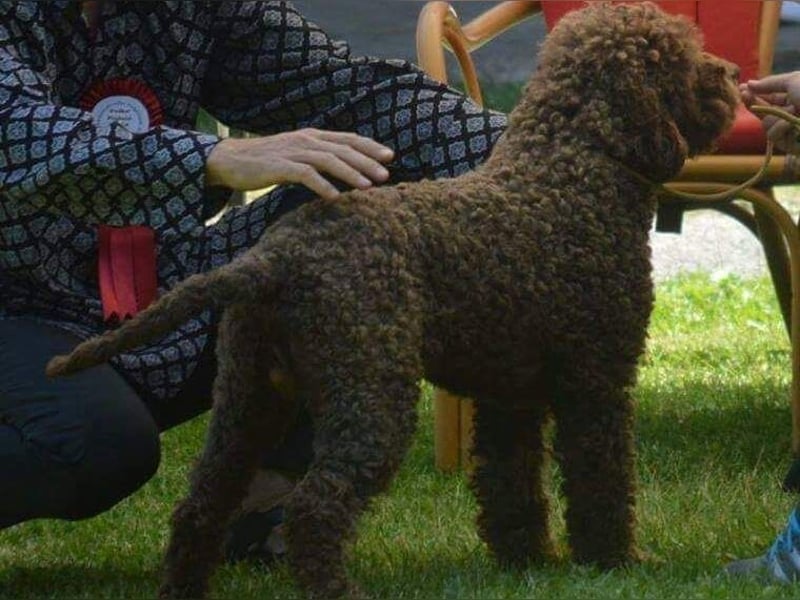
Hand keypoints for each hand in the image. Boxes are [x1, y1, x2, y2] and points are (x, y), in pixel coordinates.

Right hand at [205, 128, 394, 199]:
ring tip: (368, 186)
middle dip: (367, 161)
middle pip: (343, 149)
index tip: (390, 156)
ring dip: (350, 173)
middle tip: (387, 175)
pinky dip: (321, 185)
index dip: (370, 146)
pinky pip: (304, 175)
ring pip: (328, 160)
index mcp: (312, 136)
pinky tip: (334, 197)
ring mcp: (292, 152)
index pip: (348, 139)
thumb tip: (345, 173)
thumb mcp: (297, 155)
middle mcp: (305, 140)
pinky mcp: (278, 166)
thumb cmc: (266, 162)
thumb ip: (319, 160)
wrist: (229, 160)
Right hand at [740, 71, 799, 152]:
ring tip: (791, 113)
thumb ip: (770, 83)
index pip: (771, 95)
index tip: (742, 88)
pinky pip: (772, 134)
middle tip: (743, 94)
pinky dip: (781, 127)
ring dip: (775, 116)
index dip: (756, 92)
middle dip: (754, 102)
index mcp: (796, 96)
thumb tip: (749, 83)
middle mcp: (792, 113)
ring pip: (766, 123)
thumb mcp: (794, 81)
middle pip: (763, 110)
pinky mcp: (788, 144)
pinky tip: (791, 126)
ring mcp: (790, 129)